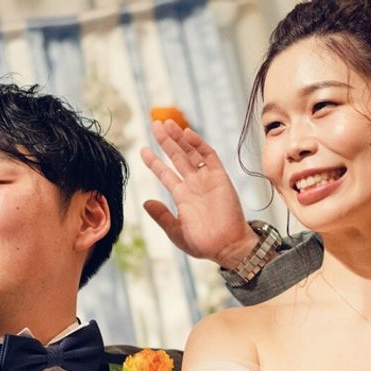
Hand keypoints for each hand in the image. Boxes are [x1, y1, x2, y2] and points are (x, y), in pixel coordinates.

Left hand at [140, 119, 258, 265]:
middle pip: (177, 157)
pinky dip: (198, 144)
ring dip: (179, 138)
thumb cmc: (204, 243)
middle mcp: (193, 184)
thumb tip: (146, 203)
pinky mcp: (220, 178)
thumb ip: (161, 216)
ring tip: (166, 124)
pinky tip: (187, 134)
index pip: (166, 173)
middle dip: (166, 141)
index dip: (154, 162)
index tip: (142, 150)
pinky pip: (209, 156)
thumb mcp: (176, 232)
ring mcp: (206, 179)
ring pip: (191, 152)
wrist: (227, 247)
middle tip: (155, 124)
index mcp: (182, 196)